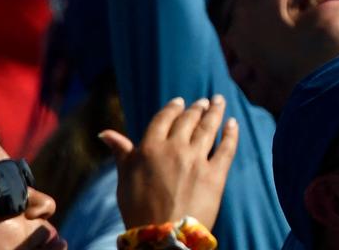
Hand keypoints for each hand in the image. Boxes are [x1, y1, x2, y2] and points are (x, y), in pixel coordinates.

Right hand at [100, 96, 238, 229]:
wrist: (161, 238)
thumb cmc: (138, 211)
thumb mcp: (125, 179)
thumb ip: (121, 152)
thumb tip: (105, 133)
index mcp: (150, 148)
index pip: (164, 118)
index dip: (173, 108)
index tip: (180, 101)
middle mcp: (175, 148)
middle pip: (189, 120)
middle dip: (197, 108)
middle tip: (203, 101)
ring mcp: (197, 160)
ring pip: (209, 127)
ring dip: (215, 111)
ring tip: (219, 101)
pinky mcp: (215, 174)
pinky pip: (226, 147)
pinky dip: (231, 133)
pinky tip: (233, 123)